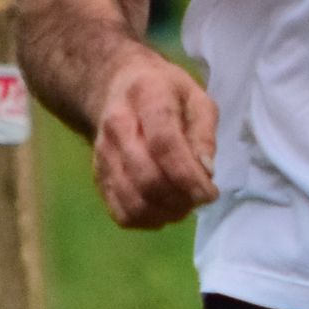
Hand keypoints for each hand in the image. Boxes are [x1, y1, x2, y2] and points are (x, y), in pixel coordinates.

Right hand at [90, 47, 217, 229]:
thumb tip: (206, 172)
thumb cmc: (164, 92)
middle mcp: (117, 127)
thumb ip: (204, 132)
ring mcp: (103, 155)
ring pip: (133, 201)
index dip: (188, 176)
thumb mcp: (196, 97)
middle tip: (200, 198)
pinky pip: (121, 212)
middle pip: (147, 178)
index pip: (164, 144)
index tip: (210, 193)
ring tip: (184, 203)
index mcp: (146, 97)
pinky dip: (148, 220)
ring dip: (166, 212)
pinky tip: (164, 208)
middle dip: (181, 198)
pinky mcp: (99, 177)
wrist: (115, 88)